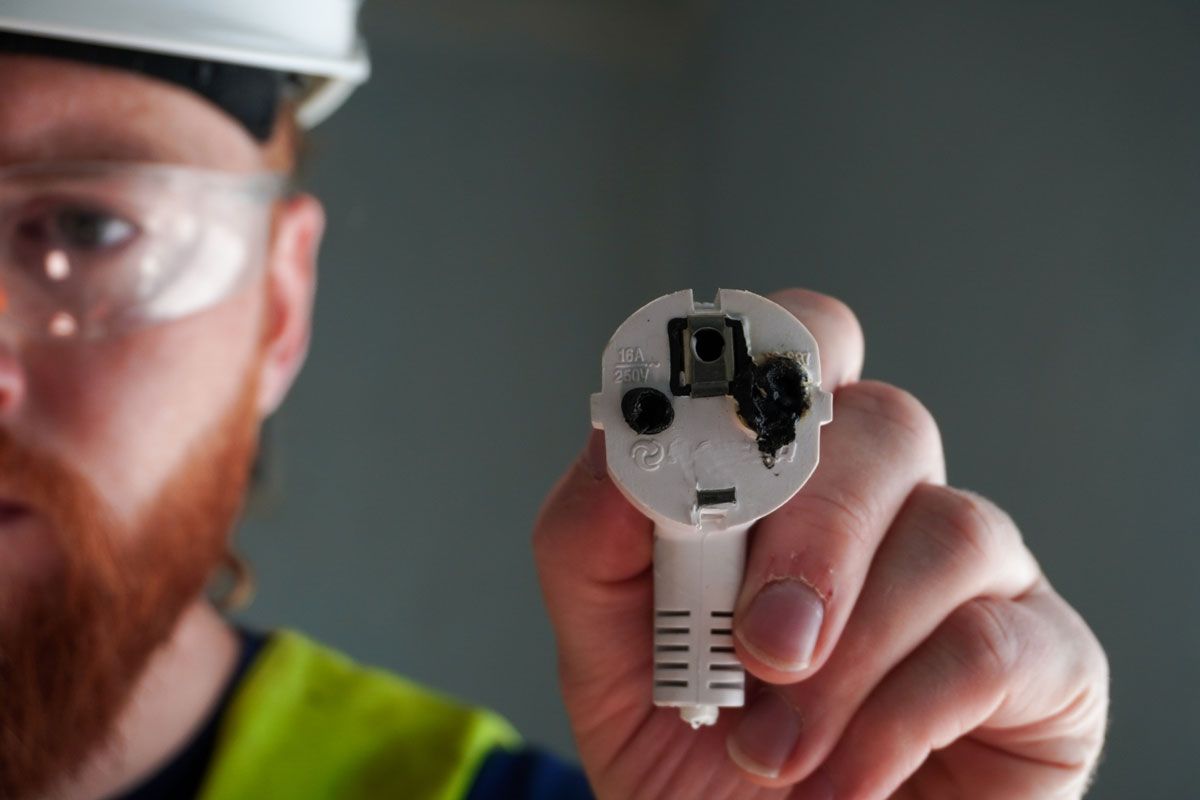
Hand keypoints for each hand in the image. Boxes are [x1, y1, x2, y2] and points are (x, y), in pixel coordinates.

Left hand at [533, 289, 1107, 798]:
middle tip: (760, 642)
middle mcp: (887, 503)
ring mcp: (976, 572)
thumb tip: (617, 440)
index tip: (701, 437)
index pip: (801, 350)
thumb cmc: (693, 756)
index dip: (763, 364)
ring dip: (847, 654)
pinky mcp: (1045, 657)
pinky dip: (901, 716)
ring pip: (949, 530)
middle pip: (886, 424)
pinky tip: (848, 776)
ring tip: (774, 752)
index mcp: (786, 479)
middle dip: (813, 532)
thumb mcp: (605, 653)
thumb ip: (593, 543)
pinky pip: (995, 642)